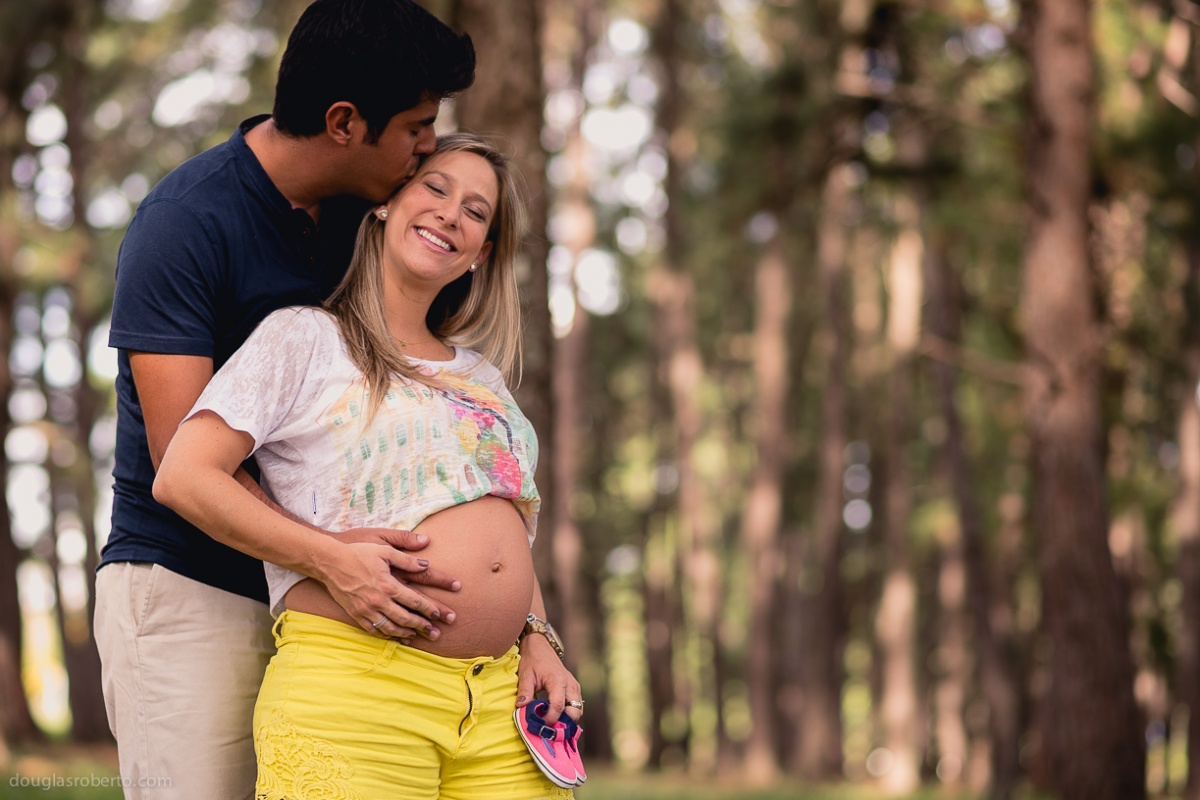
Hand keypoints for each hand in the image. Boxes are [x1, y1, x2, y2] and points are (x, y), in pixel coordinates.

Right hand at [322, 528, 459, 638]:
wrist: (330, 562)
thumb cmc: (358, 553)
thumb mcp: (384, 550)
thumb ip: (407, 559)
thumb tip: (426, 565)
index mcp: (388, 584)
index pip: (415, 601)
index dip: (429, 609)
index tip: (439, 615)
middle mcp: (378, 600)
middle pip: (405, 618)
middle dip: (422, 626)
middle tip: (435, 633)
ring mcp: (366, 610)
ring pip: (390, 628)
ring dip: (405, 633)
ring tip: (416, 636)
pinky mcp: (356, 614)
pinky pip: (373, 630)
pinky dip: (385, 636)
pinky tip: (393, 636)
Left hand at [516, 633, 582, 724]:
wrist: (540, 646)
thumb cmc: (533, 660)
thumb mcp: (525, 675)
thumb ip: (525, 692)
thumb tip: (521, 708)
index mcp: (558, 681)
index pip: (558, 706)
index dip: (550, 719)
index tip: (539, 724)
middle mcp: (570, 685)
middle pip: (574, 712)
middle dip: (563, 723)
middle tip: (549, 728)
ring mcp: (574, 686)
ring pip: (578, 710)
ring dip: (567, 719)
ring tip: (552, 723)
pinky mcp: (574, 688)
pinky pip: (576, 705)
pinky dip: (568, 713)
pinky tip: (555, 716)